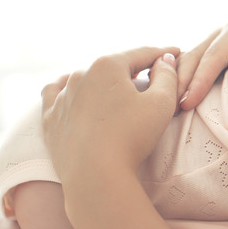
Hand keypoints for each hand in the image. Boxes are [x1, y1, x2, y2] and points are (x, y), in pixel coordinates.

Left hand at [41, 47, 179, 183]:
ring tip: (118, 88)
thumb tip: (164, 60)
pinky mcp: (50, 118)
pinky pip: (57, 95)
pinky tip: (77, 93)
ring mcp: (61, 96)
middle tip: (152, 72)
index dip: (163, 53)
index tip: (177, 52)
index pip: (142, 54)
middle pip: (114, 66)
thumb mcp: (162, 103)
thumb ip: (167, 76)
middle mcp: (80, 74)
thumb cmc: (132, 137)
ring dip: (104, 81)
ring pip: (86, 78)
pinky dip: (70, 91)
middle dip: (134, 68)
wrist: (95, 176)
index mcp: (107, 65)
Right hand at [176, 20, 227, 110]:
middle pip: (196, 56)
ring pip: (188, 60)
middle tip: (170, 109)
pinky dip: (177, 78)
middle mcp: (224, 32)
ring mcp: (215, 42)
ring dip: (174, 82)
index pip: (216, 54)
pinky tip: (167, 96)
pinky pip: (189, 64)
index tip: (189, 101)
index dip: (201, 77)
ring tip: (165, 106)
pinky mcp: (211, 54)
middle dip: (181, 82)